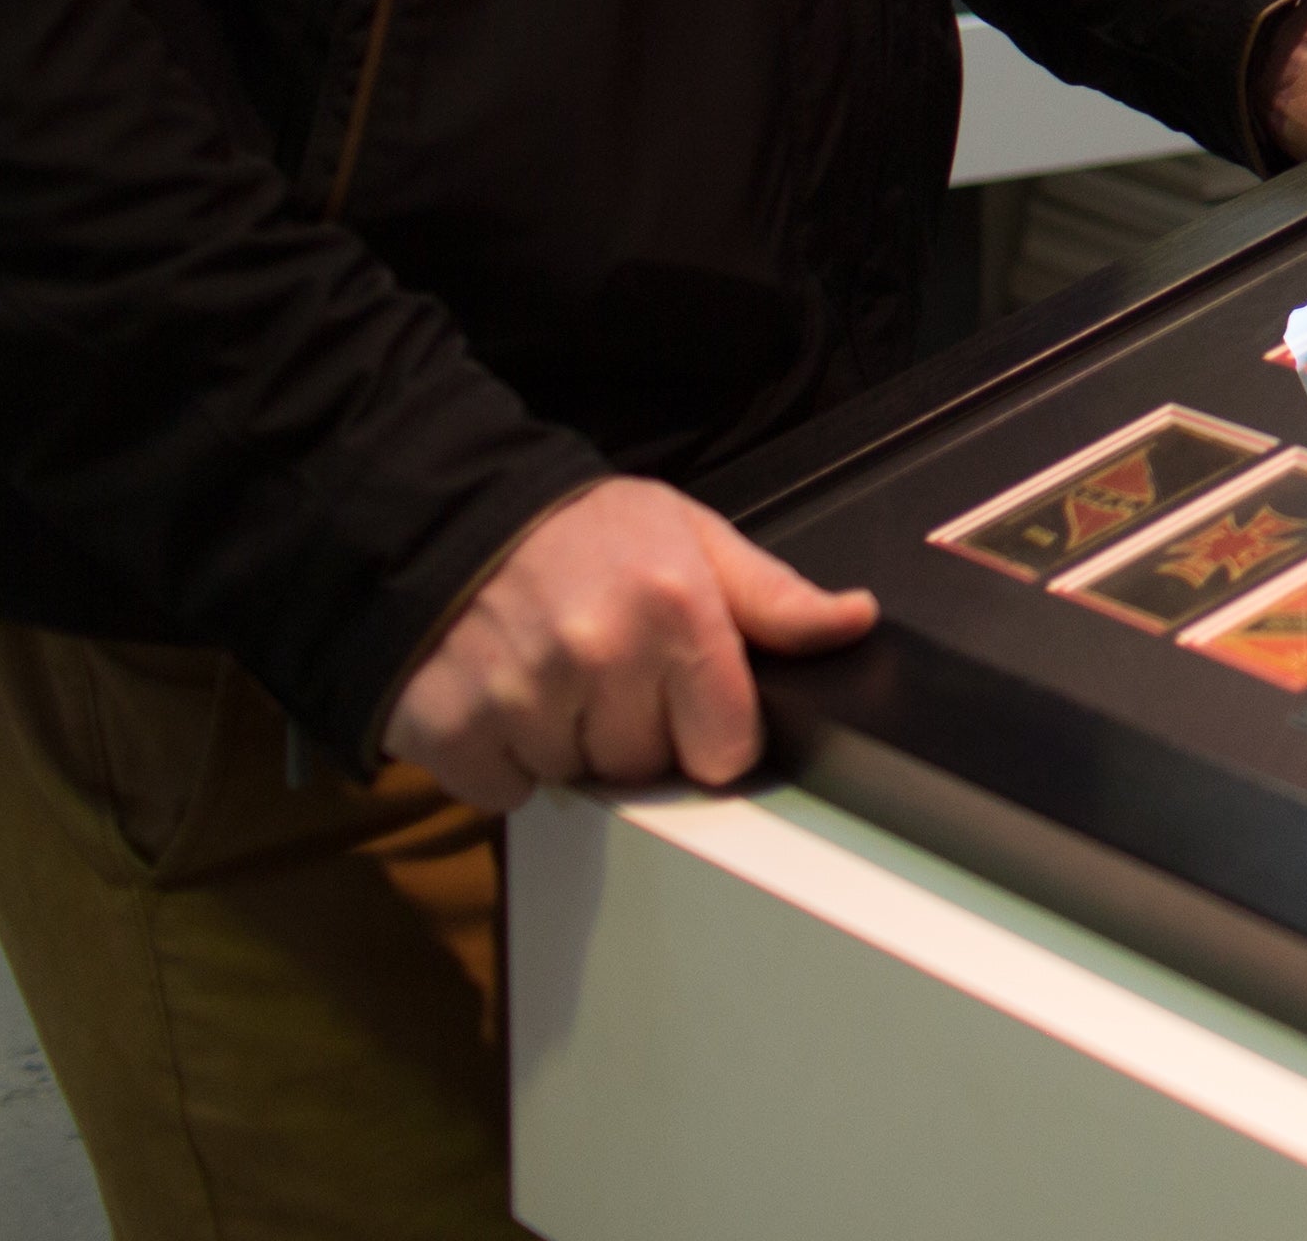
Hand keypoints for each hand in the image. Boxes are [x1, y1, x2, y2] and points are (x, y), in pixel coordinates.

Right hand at [384, 476, 873, 812]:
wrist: (452, 515)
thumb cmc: (584, 531)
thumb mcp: (694, 538)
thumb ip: (774, 596)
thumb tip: (855, 620)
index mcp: (675, 610)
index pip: (726, 749)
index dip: (711, 732)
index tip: (687, 700)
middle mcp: (601, 655)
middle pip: (647, 769)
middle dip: (634, 732)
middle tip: (606, 668)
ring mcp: (521, 695)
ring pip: (576, 780)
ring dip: (567, 743)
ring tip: (551, 671)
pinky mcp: (451, 728)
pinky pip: (503, 792)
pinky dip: (502, 760)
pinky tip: (502, 696)